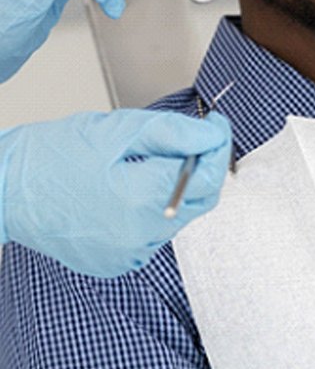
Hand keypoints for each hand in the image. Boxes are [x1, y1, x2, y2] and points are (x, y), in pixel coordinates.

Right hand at [0, 108, 231, 277]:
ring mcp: (128, 255)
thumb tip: (214, 135)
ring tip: (150, 161)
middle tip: (193, 138)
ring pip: (179, 217)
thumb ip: (176, 133)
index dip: (220, 145)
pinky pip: (155, 234)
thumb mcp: (121, 129)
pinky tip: (132, 189)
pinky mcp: (117, 263)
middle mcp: (140, 237)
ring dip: (179, 187)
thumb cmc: (54, 153)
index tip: (217, 125)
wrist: (5, 189)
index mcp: (142, 200)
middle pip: (201, 200)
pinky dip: (156, 210)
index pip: (209, 176)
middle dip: (204, 167)